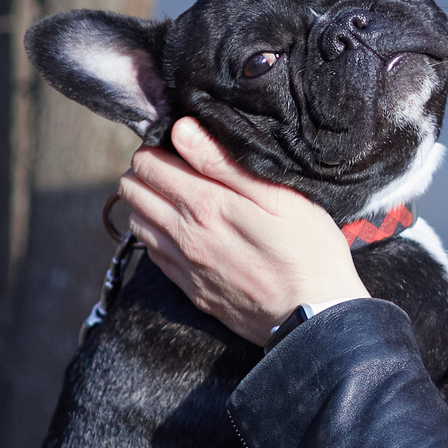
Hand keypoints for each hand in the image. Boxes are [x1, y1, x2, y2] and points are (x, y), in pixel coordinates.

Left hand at [117, 120, 368, 342]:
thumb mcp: (279, 196)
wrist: (314, 317)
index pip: (147, 164)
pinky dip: (156, 234)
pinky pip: (152, 254)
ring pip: (137, 222)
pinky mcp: (190, 289)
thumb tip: (182, 130)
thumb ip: (225, 162)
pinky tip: (182, 230)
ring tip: (178, 197)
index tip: (180, 146)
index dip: (158, 147)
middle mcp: (184, 234)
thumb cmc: (308, 249)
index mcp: (205, 204)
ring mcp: (184, 264)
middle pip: (133, 190)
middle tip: (176, 167)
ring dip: (148, 203)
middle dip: (147, 171)